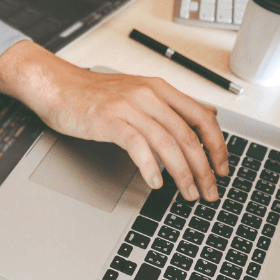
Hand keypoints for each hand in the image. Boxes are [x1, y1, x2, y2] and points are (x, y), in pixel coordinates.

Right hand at [0, 42, 228, 201]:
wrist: (57, 86)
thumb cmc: (92, 94)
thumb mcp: (137, 92)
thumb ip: (170, 105)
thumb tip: (205, 115)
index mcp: (160, 88)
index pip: (202, 117)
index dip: (217, 145)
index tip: (222, 168)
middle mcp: (149, 95)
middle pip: (188, 135)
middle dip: (204, 168)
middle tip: (208, 191)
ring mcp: (129, 107)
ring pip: (167, 143)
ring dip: (182, 173)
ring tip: (187, 193)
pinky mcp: (109, 120)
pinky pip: (137, 145)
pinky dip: (149, 166)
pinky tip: (155, 182)